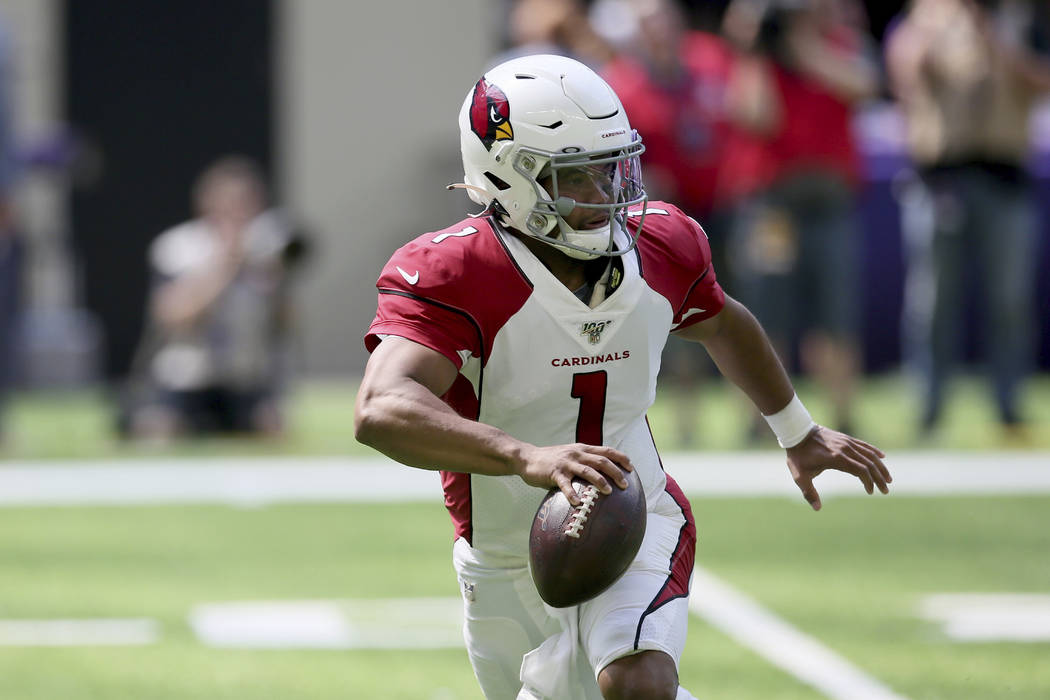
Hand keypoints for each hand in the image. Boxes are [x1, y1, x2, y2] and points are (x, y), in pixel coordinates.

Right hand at [517, 443, 632, 505]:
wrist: (528, 458)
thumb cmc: (552, 460)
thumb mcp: (571, 455)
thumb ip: (584, 461)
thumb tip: (602, 474)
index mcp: (582, 449)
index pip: (607, 450)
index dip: (621, 458)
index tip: (631, 468)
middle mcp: (576, 453)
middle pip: (602, 461)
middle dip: (616, 473)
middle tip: (625, 486)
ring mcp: (566, 463)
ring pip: (587, 470)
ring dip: (600, 481)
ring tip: (608, 492)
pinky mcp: (554, 473)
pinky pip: (566, 484)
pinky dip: (572, 494)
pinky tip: (578, 503)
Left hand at [785, 426, 890, 510]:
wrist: (797, 432)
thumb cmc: (798, 456)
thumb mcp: (799, 476)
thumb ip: (809, 492)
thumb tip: (817, 509)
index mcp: (836, 458)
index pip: (861, 470)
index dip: (869, 482)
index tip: (871, 492)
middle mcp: (845, 449)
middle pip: (869, 463)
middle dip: (879, 478)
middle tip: (886, 490)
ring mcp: (846, 442)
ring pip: (869, 454)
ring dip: (880, 466)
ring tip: (888, 478)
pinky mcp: (845, 438)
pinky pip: (864, 445)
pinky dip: (874, 451)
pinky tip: (882, 457)